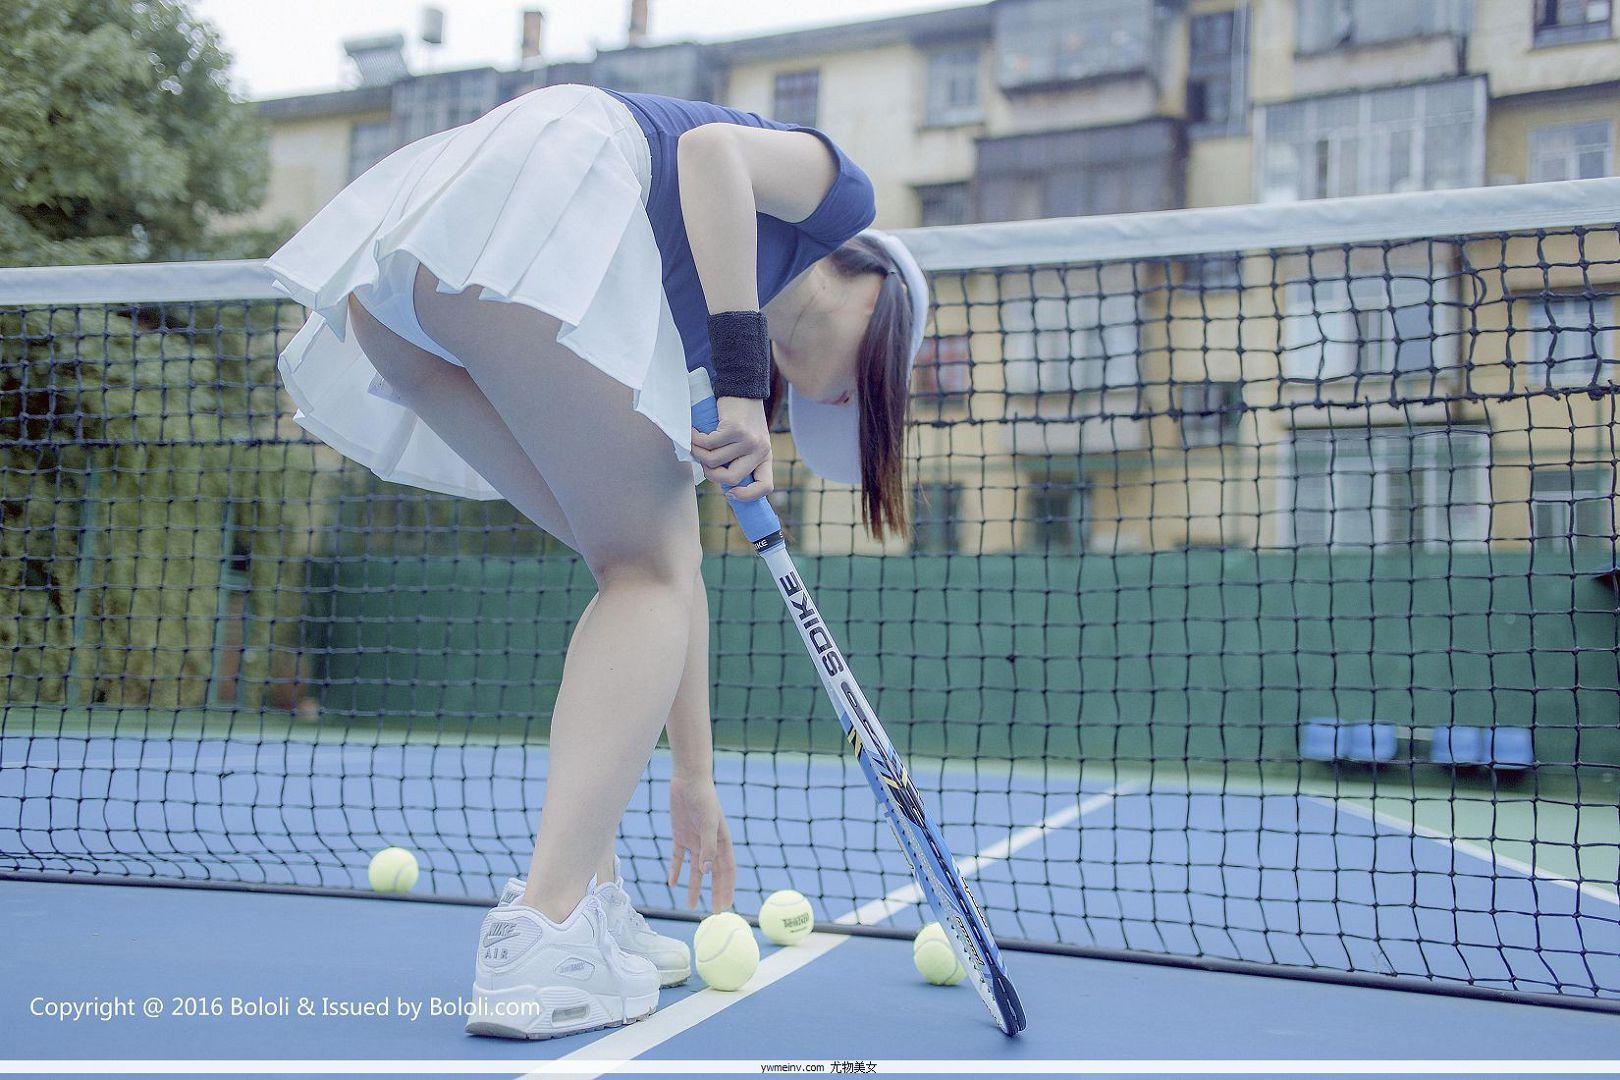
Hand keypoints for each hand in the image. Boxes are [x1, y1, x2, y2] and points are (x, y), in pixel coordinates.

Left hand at [666, 770, 735, 910]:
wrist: (688, 780)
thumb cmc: (703, 798)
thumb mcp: (707, 822)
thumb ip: (708, 847)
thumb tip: (707, 872)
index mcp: (722, 841)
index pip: (727, 870)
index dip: (727, 888)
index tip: (725, 906)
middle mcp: (710, 844)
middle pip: (713, 874)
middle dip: (714, 893)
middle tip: (714, 913)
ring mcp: (695, 841)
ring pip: (695, 870)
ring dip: (694, 887)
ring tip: (690, 905)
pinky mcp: (680, 836)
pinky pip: (678, 858)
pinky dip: (676, 871)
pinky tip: (672, 884)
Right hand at [691, 396, 773, 501]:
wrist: (742, 388)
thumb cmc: (741, 418)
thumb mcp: (747, 441)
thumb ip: (739, 460)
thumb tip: (720, 481)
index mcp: (765, 457)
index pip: (765, 487)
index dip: (747, 496)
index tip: (730, 493)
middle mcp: (760, 450)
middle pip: (732, 479)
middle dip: (712, 475)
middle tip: (704, 463)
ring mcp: (748, 440)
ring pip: (714, 461)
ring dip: (698, 454)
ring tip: (695, 444)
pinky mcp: (734, 429)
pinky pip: (708, 444)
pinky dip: (695, 440)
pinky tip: (692, 433)